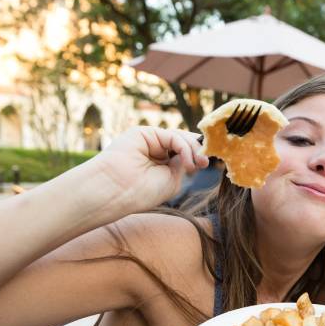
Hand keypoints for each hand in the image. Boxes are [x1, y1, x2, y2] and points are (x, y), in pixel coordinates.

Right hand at [90, 126, 209, 213]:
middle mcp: (154, 150)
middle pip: (183, 142)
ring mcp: (149, 140)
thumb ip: (184, 164)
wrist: (116, 191)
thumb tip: (198, 150)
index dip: (197, 155)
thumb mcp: (172, 180)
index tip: (208, 163)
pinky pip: (171, 136)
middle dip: (198, 150)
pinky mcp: (143, 132)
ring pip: (179, 137)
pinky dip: (184, 147)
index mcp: (160, 163)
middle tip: (206, 162)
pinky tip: (187, 162)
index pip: (184, 153)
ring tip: (197, 165)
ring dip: (193, 150)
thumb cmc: (141, 192)